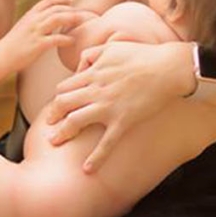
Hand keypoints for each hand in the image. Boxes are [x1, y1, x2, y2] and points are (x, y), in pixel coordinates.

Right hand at [1, 0, 84, 71]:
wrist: (1, 56)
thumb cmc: (13, 44)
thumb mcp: (23, 27)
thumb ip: (36, 21)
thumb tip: (50, 21)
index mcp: (30, 15)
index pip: (48, 1)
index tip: (71, 0)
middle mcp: (33, 20)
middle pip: (56, 9)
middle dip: (70, 9)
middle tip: (81, 13)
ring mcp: (35, 32)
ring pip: (57, 19)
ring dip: (71, 18)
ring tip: (80, 21)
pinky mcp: (38, 45)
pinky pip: (56, 39)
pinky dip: (66, 39)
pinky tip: (72, 41)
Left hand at [45, 39, 193, 170]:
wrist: (167, 68)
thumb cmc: (142, 55)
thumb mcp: (112, 47)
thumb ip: (92, 54)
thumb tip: (81, 65)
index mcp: (93, 73)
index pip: (64, 87)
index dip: (58, 97)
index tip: (58, 105)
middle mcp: (96, 90)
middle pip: (63, 104)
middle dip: (52, 115)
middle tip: (48, 124)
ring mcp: (108, 107)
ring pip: (75, 121)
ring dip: (62, 133)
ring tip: (54, 141)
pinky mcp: (123, 120)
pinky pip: (106, 143)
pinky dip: (96, 158)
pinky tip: (87, 169)